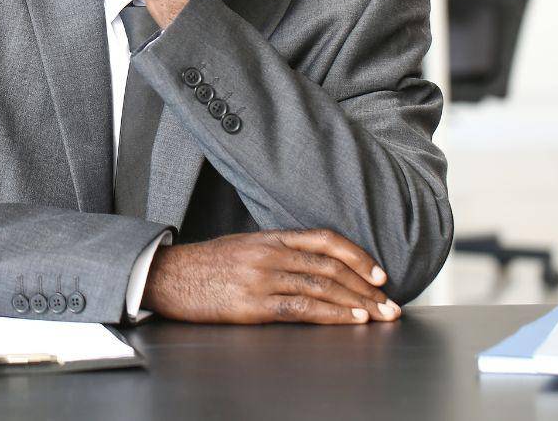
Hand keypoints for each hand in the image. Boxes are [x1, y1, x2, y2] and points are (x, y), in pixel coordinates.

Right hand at [143, 228, 401, 324]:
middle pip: (330, 267)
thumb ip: (275, 252)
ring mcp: (262, 278)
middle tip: (390, 304)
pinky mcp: (253, 304)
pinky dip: (332, 314)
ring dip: (358, 304)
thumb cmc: (203, 266)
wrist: (167, 276)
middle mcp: (270, 253)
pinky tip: (351, 321)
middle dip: (366, 287)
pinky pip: (302, 308)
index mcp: (269, 237)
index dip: (357, 255)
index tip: (379, 274)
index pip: (325, 240)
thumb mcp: (242, 247)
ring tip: (380, 316)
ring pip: (322, 288)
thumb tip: (308, 265)